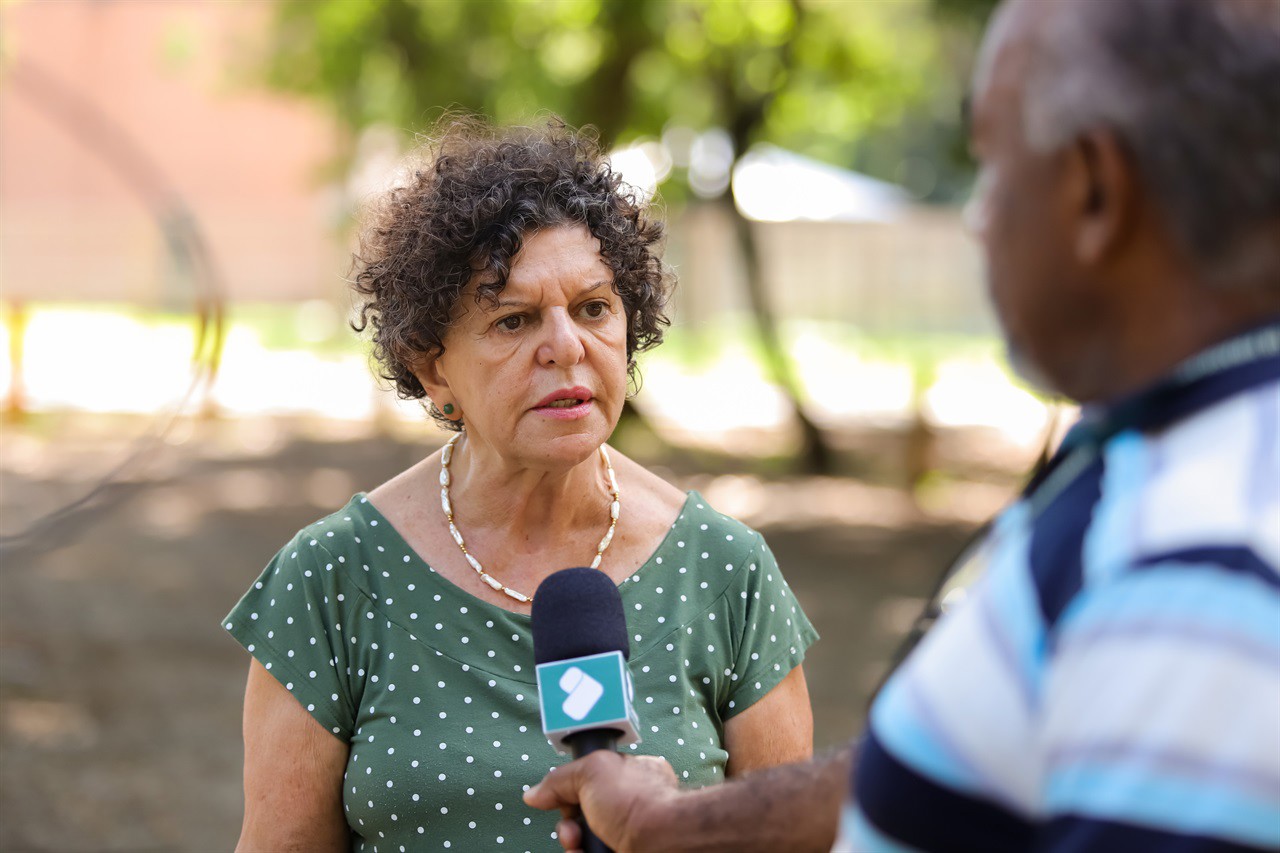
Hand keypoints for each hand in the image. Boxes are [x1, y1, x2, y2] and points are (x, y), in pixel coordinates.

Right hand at [523, 752, 679, 852]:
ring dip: (572, 845)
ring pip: (586, 841)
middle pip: (583, 816)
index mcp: (631, 774)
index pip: (590, 781)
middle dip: (569, 824)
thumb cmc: (634, 801)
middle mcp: (631, 805)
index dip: (572, 791)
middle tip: (574, 829)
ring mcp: (628, 835)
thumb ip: (559, 780)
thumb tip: (534, 794)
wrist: (661, 841)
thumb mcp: (590, 771)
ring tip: (578, 846)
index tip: (566, 798)